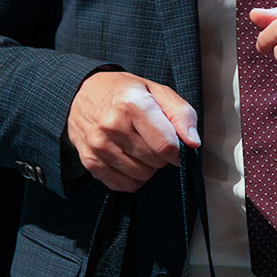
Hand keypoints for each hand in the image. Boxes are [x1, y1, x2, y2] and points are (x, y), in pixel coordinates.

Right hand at [66, 71, 200, 192]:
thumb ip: (181, 114)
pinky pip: (123, 185)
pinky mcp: (90, 162)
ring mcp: (99, 146)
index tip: (178, 146)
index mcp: (132, 104)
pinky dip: (133, 177)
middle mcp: (112, 126)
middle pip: (155, 162)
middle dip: (162, 155)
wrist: (82, 93)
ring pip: (141, 175)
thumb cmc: (124, 92)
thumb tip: (193, 142)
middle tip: (153, 139)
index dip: (178, 151)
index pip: (166, 145)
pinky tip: (129, 159)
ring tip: (140, 147)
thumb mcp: (157, 91)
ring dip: (148, 166)